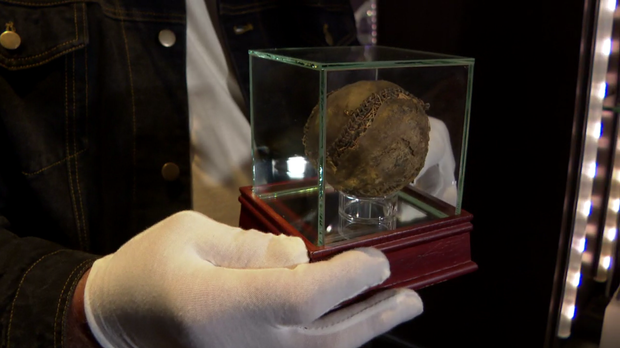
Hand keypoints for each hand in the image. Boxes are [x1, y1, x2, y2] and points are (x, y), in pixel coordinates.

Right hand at [84, 211, 422, 347]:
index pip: (303, 296)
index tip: (377, 259)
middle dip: (375, 316)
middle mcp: (240, 344)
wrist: (115, 319)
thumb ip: (251, 248)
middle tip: (413, 297)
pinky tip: (352, 328)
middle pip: (326, 339)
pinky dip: (333, 344)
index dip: (349, 278)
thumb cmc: (148, 266)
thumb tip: (303, 258)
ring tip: (398, 309)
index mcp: (220, 305)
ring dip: (364, 333)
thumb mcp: (191, 235)